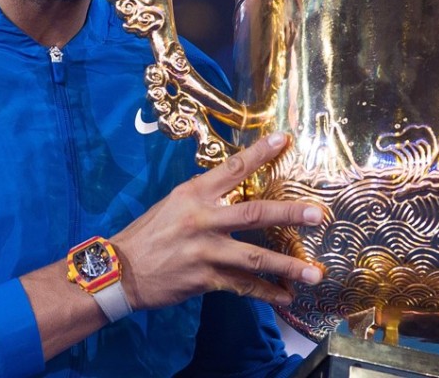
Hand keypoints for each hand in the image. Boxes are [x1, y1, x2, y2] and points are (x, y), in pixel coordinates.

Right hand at [112, 132, 323, 310]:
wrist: (120, 271)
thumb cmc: (149, 233)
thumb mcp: (173, 204)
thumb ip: (205, 197)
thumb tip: (234, 188)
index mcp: (194, 194)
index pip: (233, 168)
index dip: (260, 153)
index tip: (284, 140)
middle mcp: (203, 219)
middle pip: (255, 213)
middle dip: (289, 213)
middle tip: (317, 214)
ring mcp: (205, 251)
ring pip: (256, 258)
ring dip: (288, 266)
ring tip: (315, 273)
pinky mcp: (205, 279)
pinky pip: (243, 287)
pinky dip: (267, 293)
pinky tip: (287, 297)